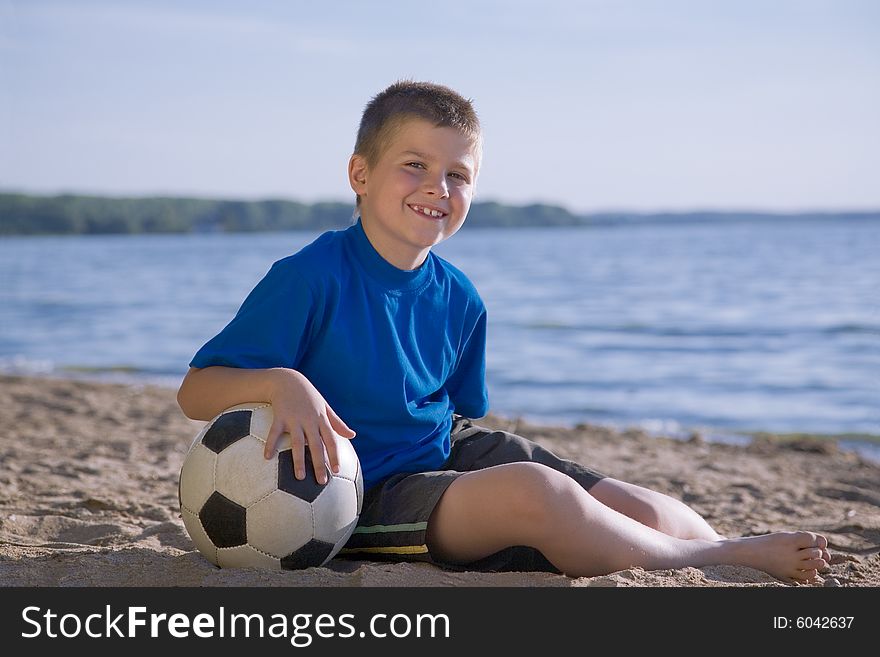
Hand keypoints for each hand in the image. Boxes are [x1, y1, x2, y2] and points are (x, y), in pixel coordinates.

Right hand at [262, 368, 355, 483]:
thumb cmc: (308, 395)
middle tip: (321, 482)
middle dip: (319, 464)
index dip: (334, 455)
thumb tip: (353, 435)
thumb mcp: (325, 407)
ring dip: (298, 460)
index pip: (331, 440)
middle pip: (316, 445)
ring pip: (297, 443)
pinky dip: (270, 444)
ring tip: (299, 477)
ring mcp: (294, 419)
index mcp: (321, 419)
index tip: (336, 470)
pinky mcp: (279, 417)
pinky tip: (267, 457)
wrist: (287, 380)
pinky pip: (274, 433)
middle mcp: (309, 420)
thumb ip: (337, 423)